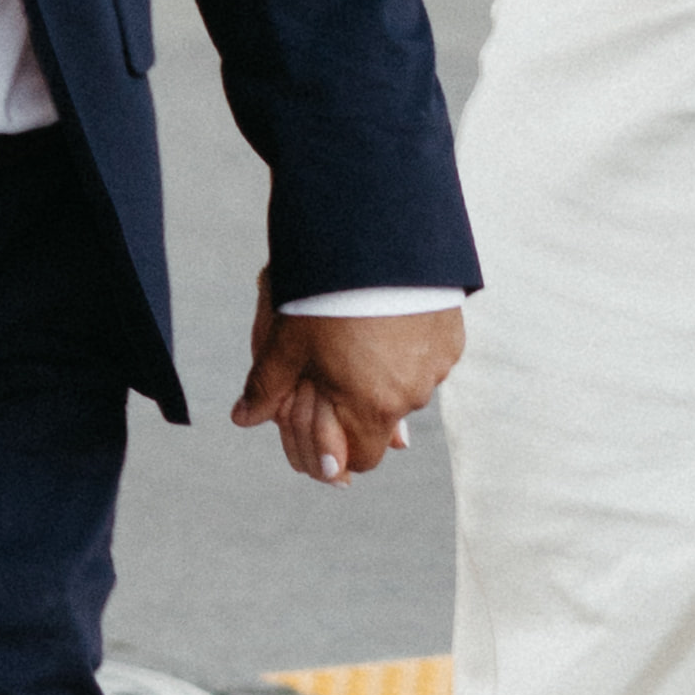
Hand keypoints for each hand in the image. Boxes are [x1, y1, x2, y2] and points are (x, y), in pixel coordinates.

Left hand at [232, 285, 463, 487]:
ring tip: (358, 338)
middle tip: (334, 374)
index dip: (339, 450)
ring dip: (384, 377)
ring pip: (406, 390)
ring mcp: (436, 366)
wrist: (377, 235)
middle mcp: (411, 395)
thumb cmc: (326, 292)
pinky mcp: (452, 338)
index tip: (323, 426)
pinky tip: (386, 321)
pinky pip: (427, 359)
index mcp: (371, 408)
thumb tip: (242, 417)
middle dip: (359, 409)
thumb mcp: (288, 341)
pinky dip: (407, 350)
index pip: (362, 459)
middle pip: (383, 423)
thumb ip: (268, 387)